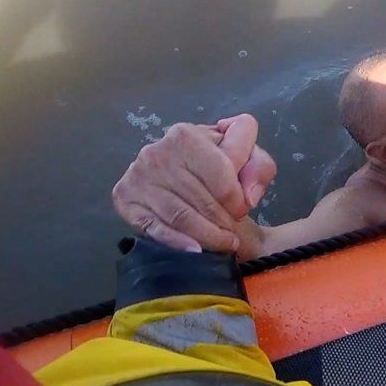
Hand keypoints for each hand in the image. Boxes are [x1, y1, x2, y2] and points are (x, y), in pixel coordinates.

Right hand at [111, 113, 275, 254]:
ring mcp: (138, 175)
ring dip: (207, 237)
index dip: (238, 199)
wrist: (193, 185)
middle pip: (200, 199)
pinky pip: (154, 227)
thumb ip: (260, 167)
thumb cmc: (222, 172)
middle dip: (223, 223)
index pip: (222, 175)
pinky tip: (195, 251)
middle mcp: (157, 150)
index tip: (242, 210)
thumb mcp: (249, 161)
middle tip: (233, 236)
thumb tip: (247, 196)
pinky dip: (178, 242)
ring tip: (223, 245)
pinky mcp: (125, 199)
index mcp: (187, 134)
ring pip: (180, 216)